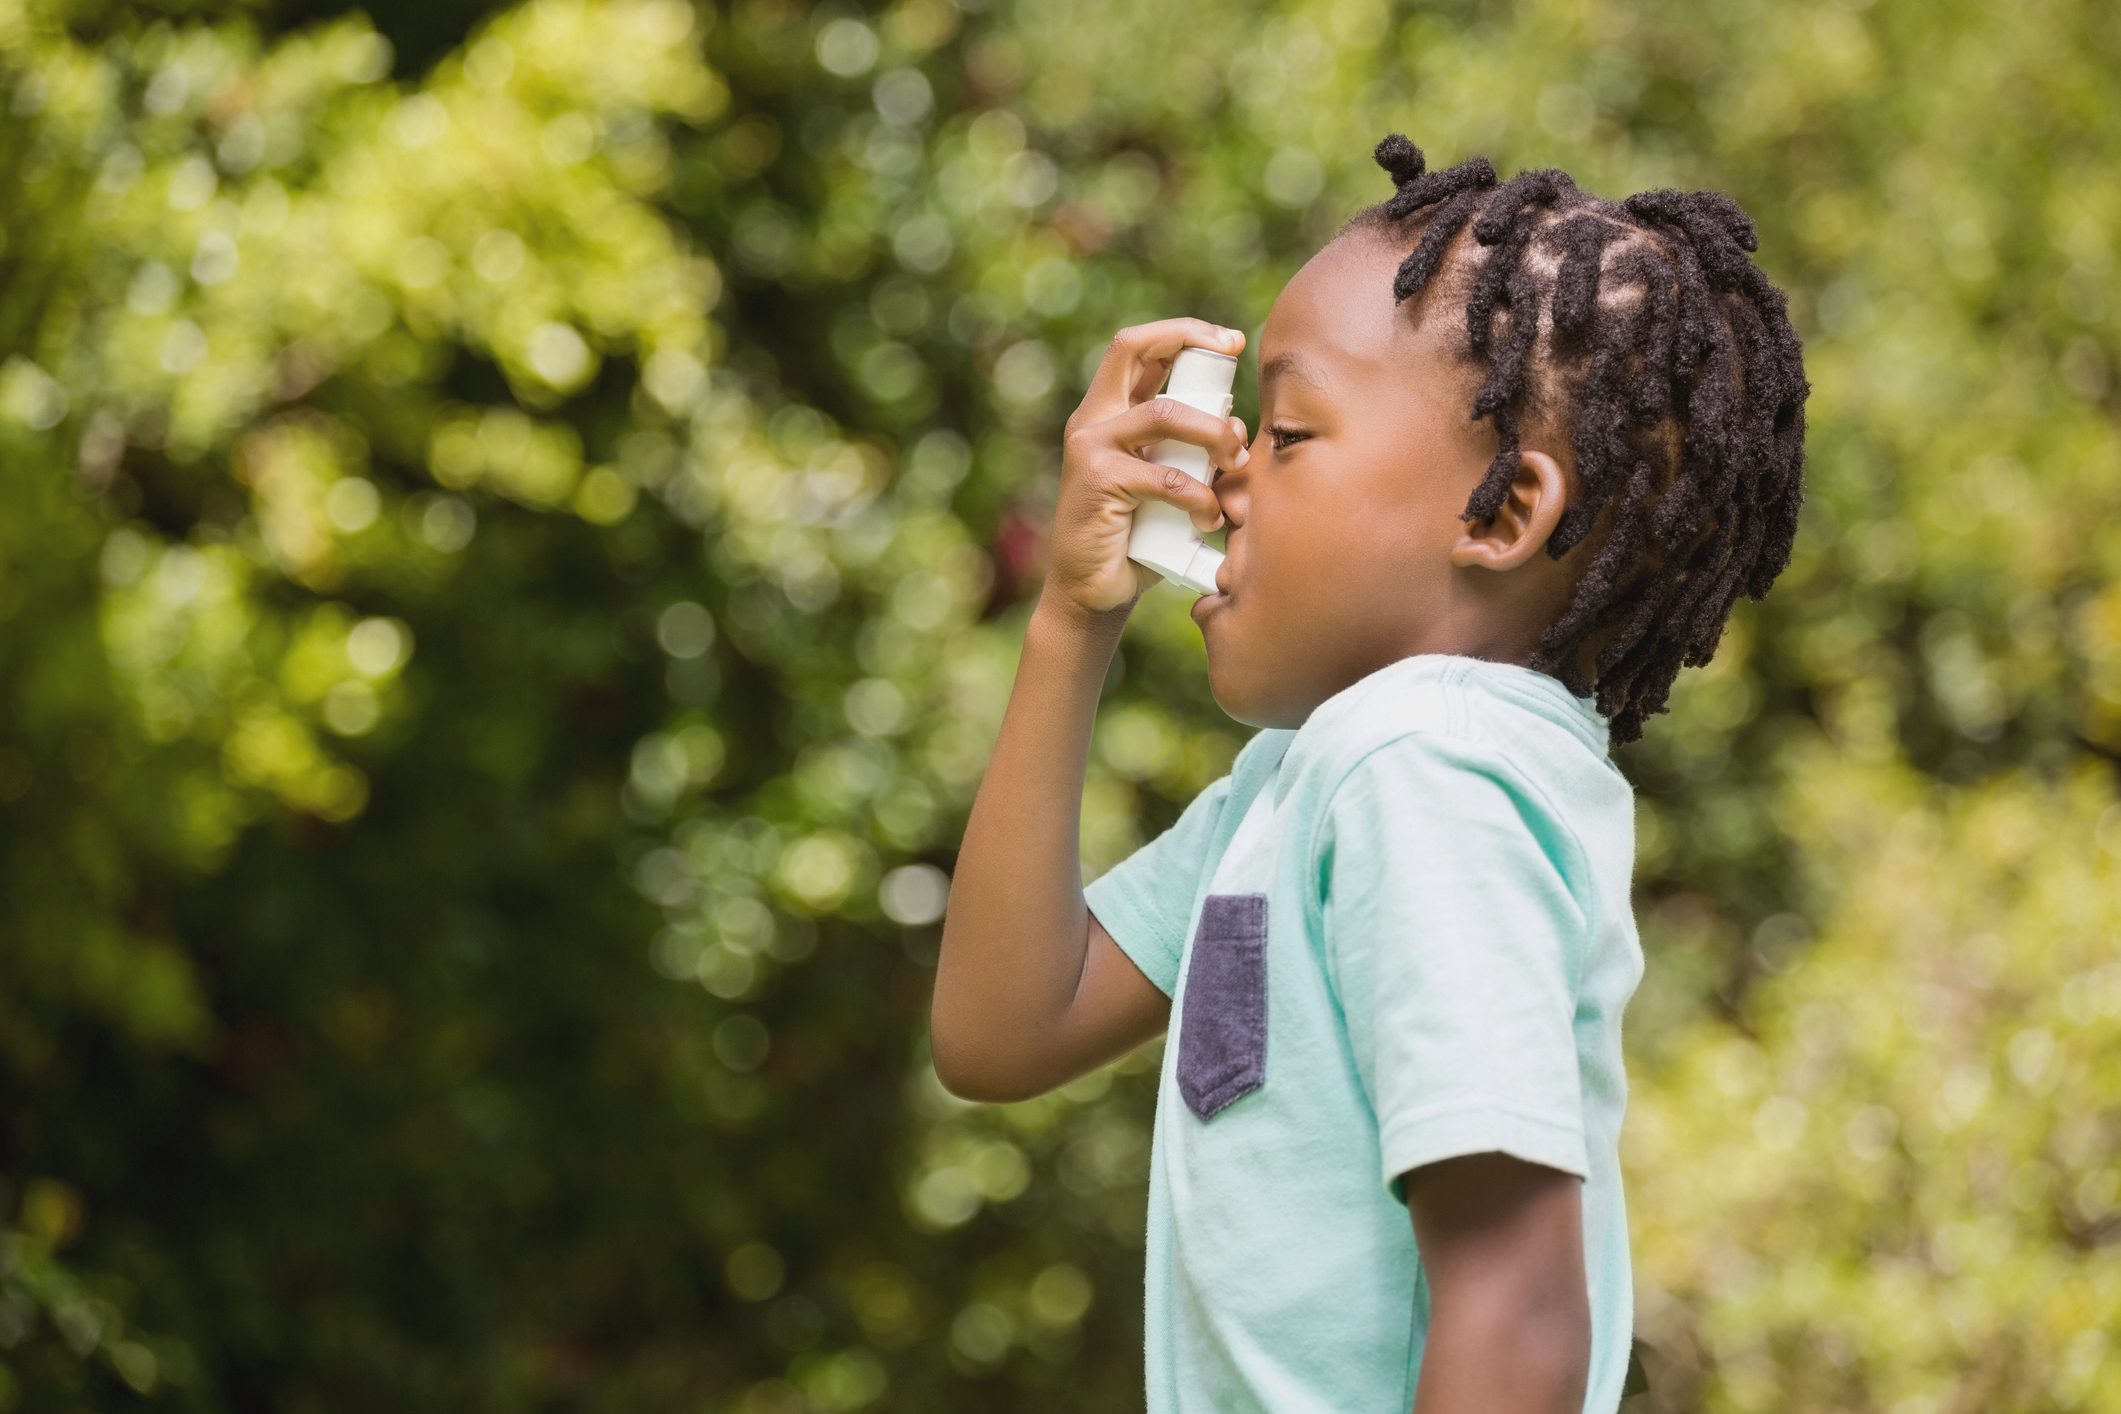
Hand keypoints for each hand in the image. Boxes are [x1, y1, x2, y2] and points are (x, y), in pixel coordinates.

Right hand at [1040, 318, 1251, 622]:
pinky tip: (1210, 519)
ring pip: (1164, 413)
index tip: (1232, 341)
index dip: (1184, 332)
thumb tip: (1238, 425)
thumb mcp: (1168, 484)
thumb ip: (1191, 451)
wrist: (1094, 594)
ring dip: (1213, 433)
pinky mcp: (1098, 481)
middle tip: (1234, 356)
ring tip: (1236, 459)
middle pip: (1132, 347)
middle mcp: (1093, 420)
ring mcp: (1090, 447)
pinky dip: (1199, 496)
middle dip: (1190, 340)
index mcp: (1108, 414)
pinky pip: (1165, 476)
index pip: (1139, 348)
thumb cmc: (1137, 540)